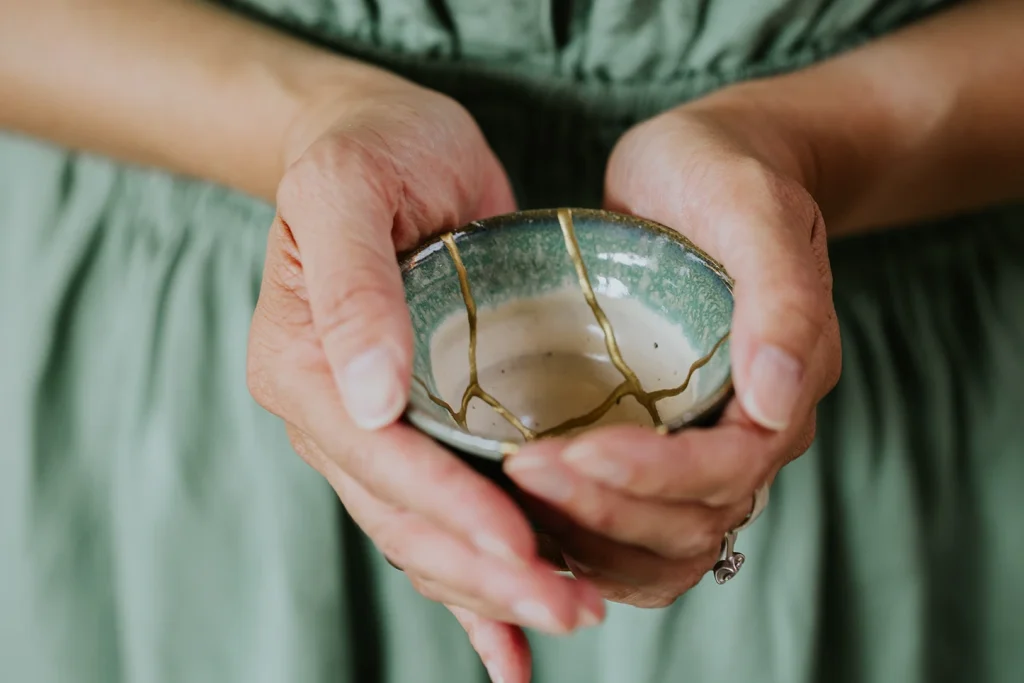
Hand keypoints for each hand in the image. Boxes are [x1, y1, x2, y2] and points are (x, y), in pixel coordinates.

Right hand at [247, 73, 604, 681]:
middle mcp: (330, 414)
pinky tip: (511, 640)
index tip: (523, 548)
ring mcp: (371, 429)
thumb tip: (369, 397)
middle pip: (406, 518)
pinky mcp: (418, 427)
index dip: (453, 510)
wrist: (382, 140)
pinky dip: (473, 583)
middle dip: (488, 571)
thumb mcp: (347, 190)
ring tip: (570, 615)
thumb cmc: (368, 150)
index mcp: (302, 366)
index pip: (381, 460)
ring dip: (493, 588)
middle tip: (571, 607)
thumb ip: (352, 289)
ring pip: (424, 535)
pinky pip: (438, 517)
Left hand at [502, 99, 841, 606]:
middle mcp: (747, 433)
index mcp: (783, 388)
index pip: (729, 473)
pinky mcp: (653, 441)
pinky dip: (582, 541)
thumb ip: (782, 296)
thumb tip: (776, 396)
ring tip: (514, 493)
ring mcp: (699, 444)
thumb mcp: (754, 208)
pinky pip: (629, 528)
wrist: (697, 171)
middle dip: (606, 513)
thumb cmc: (725, 174)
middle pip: (691, 527)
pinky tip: (525, 516)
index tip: (576, 451)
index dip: (655, 478)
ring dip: (588, 539)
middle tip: (523, 470)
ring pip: (659, 548)